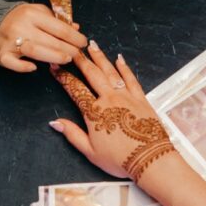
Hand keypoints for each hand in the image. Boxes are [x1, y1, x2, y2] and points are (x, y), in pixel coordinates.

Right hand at [0, 4, 86, 71]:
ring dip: (53, 57)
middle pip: (50, 41)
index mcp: (31, 14)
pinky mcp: (1, 53)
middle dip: (68, 49)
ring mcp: (10, 41)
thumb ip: (56, 20)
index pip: (58, 27)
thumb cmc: (19, 18)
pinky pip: (13, 63)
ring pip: (35, 52)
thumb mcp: (38, 12)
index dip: (74, 37)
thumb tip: (76, 28)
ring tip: (65, 60)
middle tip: (78, 55)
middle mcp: (21, 26)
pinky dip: (23, 67)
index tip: (84, 43)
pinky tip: (33, 68)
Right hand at [49, 41, 174, 179]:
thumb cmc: (120, 159)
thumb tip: (55, 122)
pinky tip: (119, 59)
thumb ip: (72, 134)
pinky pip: (131, 78)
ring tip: (92, 45)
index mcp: (94, 112)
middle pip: (92, 74)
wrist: (150, 160)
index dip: (63, 77)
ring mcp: (126, 96)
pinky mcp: (141, 98)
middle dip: (80, 60)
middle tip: (72, 48)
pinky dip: (124, 67)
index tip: (55, 67)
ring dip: (100, 57)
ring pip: (110, 71)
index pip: (75, 90)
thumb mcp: (90, 151)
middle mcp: (109, 99)